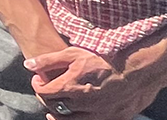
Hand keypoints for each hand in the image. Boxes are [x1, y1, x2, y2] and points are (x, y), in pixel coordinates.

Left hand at [25, 47, 165, 119]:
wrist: (138, 70)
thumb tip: (28, 65)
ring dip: (58, 113)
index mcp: (70, 87)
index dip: (38, 85)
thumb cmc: (106, 58)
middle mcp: (81, 104)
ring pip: (68, 119)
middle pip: (53, 106)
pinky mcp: (110, 119)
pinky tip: (74, 114)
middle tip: (48, 90)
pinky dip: (77, 119)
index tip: (39, 79)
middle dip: (46, 98)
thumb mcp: (74, 53)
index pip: (43, 92)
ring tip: (55, 106)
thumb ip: (49, 60)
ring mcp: (96, 114)